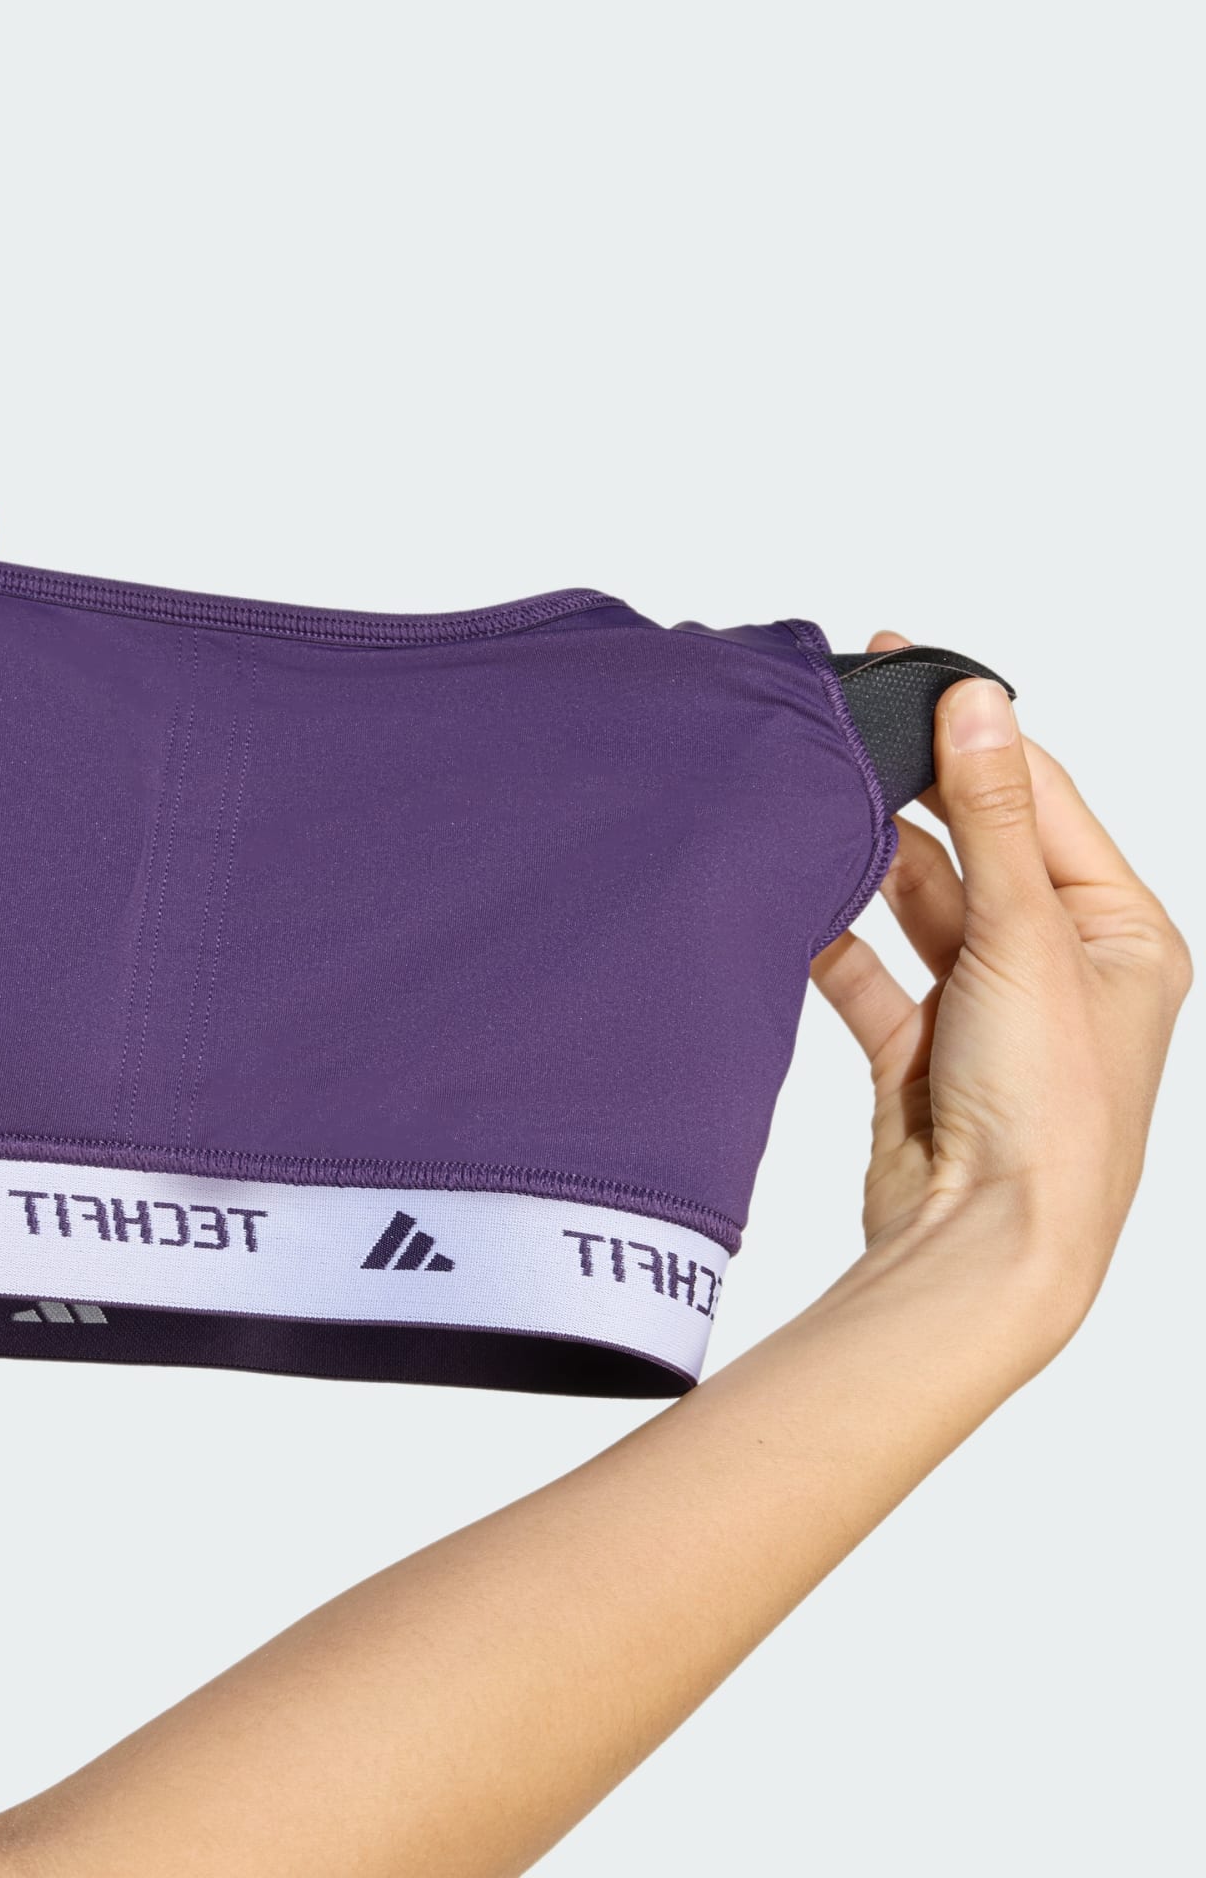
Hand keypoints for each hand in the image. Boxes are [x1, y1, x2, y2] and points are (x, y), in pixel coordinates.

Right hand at [811, 631, 1190, 1358]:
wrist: (987, 1248)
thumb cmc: (1050, 1116)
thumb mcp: (1026, 938)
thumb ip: (991, 816)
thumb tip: (979, 701)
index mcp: (1121, 933)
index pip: (1042, 802)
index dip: (978, 735)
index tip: (912, 669)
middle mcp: (1060, 967)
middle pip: (978, 848)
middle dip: (919, 797)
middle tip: (849, 733)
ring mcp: (986, 1008)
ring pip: (920, 907)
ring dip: (875, 868)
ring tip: (820, 813)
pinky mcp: (920, 1051)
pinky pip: (869, 974)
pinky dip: (834, 943)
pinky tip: (798, 908)